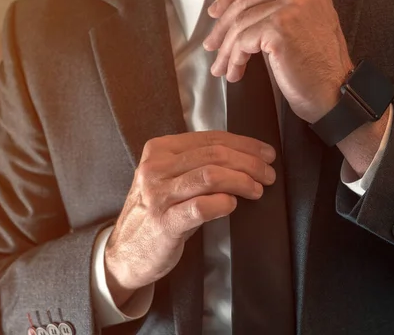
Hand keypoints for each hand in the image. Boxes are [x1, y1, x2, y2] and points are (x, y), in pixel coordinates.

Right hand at [104, 131, 276, 307]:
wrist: (125, 253)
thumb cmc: (158, 213)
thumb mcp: (170, 179)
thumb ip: (198, 163)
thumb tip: (247, 155)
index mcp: (159, 150)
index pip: (210, 138)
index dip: (244, 144)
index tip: (266, 153)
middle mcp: (156, 168)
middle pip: (214, 155)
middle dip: (249, 162)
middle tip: (268, 174)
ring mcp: (158, 195)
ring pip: (211, 175)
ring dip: (242, 181)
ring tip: (258, 189)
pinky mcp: (165, 223)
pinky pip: (201, 207)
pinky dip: (223, 203)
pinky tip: (233, 205)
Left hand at [203, 0, 352, 123]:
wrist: (336, 94)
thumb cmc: (321, 69)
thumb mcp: (305, 25)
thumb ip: (281, 9)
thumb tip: (239, 11)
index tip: (217, 13)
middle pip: (246, 1)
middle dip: (223, 26)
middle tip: (212, 44)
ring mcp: (291, 7)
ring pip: (241, 24)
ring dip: (227, 49)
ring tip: (222, 66)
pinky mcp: (280, 28)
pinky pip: (243, 42)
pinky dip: (235, 59)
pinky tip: (236, 72)